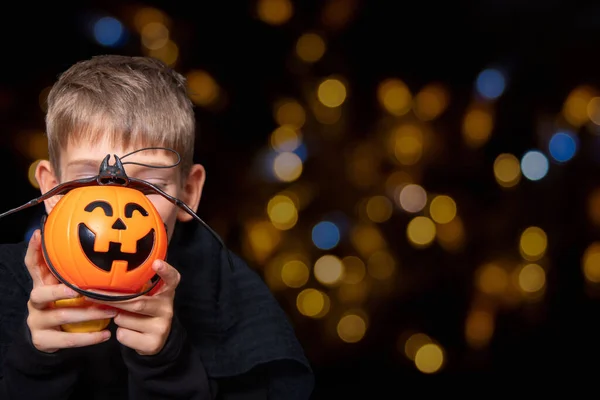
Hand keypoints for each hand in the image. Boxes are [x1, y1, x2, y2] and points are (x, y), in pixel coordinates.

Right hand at [24, 230, 116, 352]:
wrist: (51, 339)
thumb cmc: (66, 306)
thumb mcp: (67, 289)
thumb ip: (77, 275)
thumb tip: (105, 252)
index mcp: (42, 285)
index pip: (32, 265)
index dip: (34, 250)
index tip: (39, 234)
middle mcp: (35, 302)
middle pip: (40, 294)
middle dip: (59, 291)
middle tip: (79, 290)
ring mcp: (36, 321)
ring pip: (61, 316)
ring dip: (88, 314)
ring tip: (111, 312)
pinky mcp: (43, 340)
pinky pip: (67, 340)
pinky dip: (88, 338)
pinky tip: (106, 335)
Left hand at [86, 259, 180, 355]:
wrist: (156, 341)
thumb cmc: (145, 312)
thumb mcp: (147, 297)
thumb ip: (136, 288)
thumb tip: (103, 281)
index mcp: (166, 293)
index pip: (172, 279)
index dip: (165, 270)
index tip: (156, 262)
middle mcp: (167, 308)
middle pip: (136, 302)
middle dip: (112, 299)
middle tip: (91, 294)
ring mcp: (162, 327)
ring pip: (125, 319)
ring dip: (117, 318)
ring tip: (125, 318)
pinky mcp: (153, 344)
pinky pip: (123, 335)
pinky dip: (120, 333)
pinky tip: (129, 332)